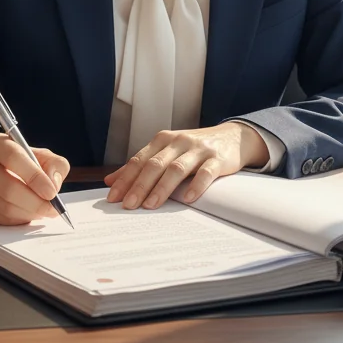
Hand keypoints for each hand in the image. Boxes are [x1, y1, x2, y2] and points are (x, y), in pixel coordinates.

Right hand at [0, 133, 70, 224]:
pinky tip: (25, 213)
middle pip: (8, 188)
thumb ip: (54, 165)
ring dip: (28, 213)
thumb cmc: (20, 163)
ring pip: (4, 207)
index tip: (52, 192)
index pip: (14, 157)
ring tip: (41, 211)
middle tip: (52, 209)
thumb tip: (53, 183)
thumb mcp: (39, 155)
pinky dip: (17, 220)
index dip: (35, 177)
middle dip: (35, 203)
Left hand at [103, 122, 268, 210]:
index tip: (112, 198)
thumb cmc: (193, 149)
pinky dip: (196, 185)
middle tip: (128, 205)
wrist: (231, 137)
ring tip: (151, 206)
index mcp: (162, 140)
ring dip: (162, 188)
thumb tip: (110, 180)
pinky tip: (188, 199)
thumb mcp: (166, 152)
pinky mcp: (217, 159)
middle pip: (154, 164)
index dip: (125, 179)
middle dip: (139, 186)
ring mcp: (198, 149)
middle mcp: (178, 142)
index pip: (139, 160)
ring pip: (176, 168)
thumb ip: (141, 165)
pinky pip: (205, 172)